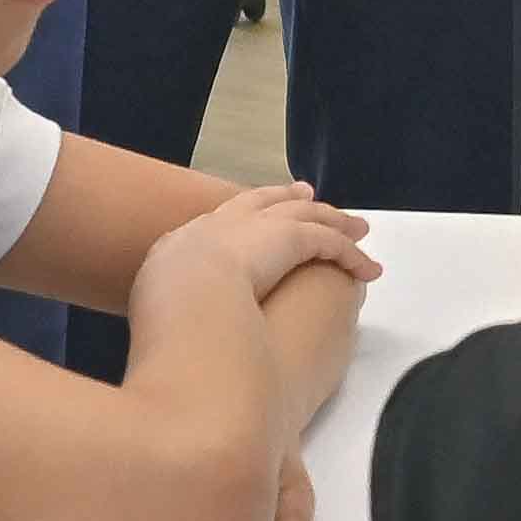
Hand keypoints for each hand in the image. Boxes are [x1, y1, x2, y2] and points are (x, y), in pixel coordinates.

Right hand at [131, 180, 374, 329]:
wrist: (183, 296)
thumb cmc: (162, 313)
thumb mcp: (151, 308)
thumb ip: (167, 309)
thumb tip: (168, 327)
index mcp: (183, 242)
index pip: (217, 223)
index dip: (239, 217)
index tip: (252, 217)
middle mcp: (220, 225)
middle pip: (262, 202)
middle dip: (286, 198)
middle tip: (306, 193)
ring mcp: (255, 228)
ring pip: (303, 216)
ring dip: (332, 222)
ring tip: (356, 228)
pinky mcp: (289, 239)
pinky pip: (329, 243)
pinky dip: (351, 255)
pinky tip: (368, 270)